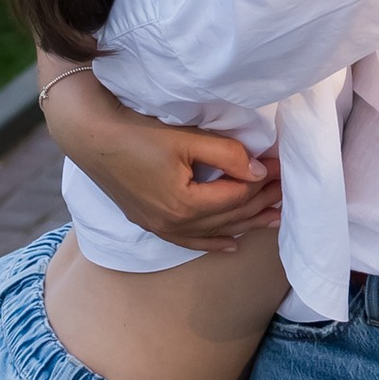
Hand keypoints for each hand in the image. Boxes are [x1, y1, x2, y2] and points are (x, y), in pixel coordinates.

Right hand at [51, 92, 282, 254]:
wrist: (91, 139)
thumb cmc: (137, 133)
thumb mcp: (186, 139)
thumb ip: (226, 155)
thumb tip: (259, 171)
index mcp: (185, 203)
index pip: (237, 196)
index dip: (264, 182)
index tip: (282, 166)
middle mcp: (174, 224)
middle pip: (230, 217)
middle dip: (261, 202)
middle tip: (287, 189)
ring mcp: (161, 228)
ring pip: (215, 232)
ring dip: (246, 225)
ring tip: (275, 218)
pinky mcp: (151, 224)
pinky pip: (190, 241)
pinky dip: (214, 242)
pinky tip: (232, 245)